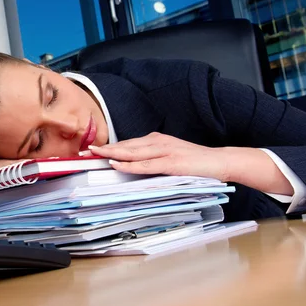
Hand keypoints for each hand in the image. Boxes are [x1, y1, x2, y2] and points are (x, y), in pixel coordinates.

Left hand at [85, 132, 229, 180]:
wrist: (220, 161)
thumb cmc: (195, 162)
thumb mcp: (170, 156)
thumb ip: (152, 158)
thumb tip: (133, 165)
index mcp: (156, 140)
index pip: (128, 143)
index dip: (109, 146)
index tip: (92, 149)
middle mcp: (158, 142)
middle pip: (126, 145)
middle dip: (104, 148)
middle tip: (86, 151)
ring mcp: (164, 151)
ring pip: (132, 152)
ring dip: (112, 153)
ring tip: (95, 154)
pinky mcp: (171, 163)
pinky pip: (146, 165)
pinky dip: (130, 165)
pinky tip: (117, 164)